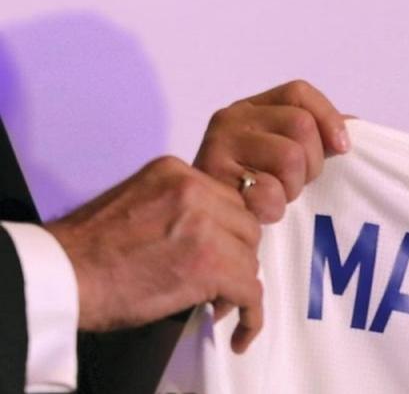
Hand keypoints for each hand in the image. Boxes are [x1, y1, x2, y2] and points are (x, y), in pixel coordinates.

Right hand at [44, 156, 264, 352]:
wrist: (60, 274)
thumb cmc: (86, 249)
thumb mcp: (136, 203)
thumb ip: (177, 208)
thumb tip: (209, 235)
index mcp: (176, 173)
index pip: (228, 202)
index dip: (228, 233)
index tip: (221, 252)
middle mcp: (195, 191)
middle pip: (245, 227)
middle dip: (236, 256)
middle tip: (219, 281)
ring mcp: (205, 227)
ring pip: (249, 259)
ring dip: (238, 285)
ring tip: (216, 304)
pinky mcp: (209, 265)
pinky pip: (250, 292)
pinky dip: (250, 315)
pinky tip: (240, 331)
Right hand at [193, 80, 348, 222]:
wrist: (208, 221)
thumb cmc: (254, 186)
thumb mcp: (284, 151)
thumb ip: (315, 134)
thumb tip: (355, 126)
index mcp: (251, 107)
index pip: (298, 92)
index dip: (328, 117)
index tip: (343, 147)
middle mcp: (231, 118)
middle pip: (301, 125)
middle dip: (312, 162)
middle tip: (295, 182)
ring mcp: (218, 146)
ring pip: (290, 157)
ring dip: (292, 187)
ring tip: (275, 195)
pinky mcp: (214, 179)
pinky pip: (269, 192)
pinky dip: (273, 209)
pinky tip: (258, 211)